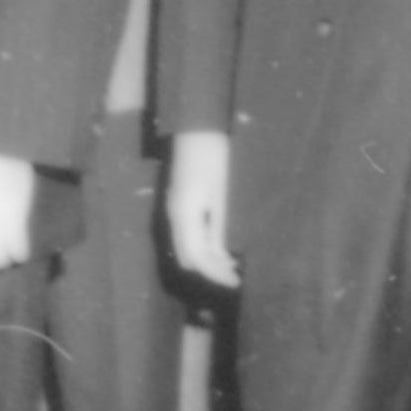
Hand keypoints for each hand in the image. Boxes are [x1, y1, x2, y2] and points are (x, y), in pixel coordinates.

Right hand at [165, 131, 236, 288]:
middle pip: (187, 257)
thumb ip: (219, 225)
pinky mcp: (178, 204)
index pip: (196, 258)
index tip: (236, 283)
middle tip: (237, 277)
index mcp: (185, 214)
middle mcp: (174, 216)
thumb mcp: (222, 193)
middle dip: (210, 271)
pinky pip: (187, 235)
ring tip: (233, 264)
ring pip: (186, 248)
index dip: (215, 274)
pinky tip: (222, 246)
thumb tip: (222, 255)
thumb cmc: (214, 156)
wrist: (195, 127)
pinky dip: (203, 247)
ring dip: (207, 260)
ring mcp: (173, 210)